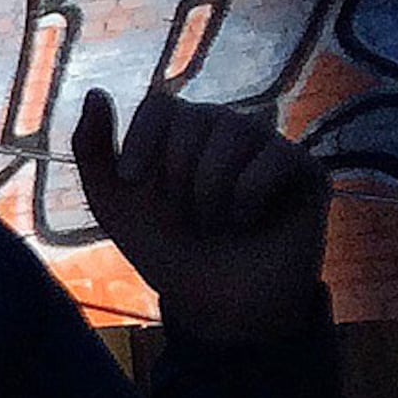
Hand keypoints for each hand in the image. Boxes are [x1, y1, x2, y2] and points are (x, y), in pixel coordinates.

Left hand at [73, 86, 328, 344]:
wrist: (216, 305)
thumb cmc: (166, 251)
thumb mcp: (114, 205)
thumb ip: (92, 151)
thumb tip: (94, 93)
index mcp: (183, 133)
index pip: (161, 104)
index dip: (142, 139)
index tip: (132, 180)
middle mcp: (228, 130)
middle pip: (196, 118)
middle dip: (177, 176)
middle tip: (185, 215)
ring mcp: (269, 146)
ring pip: (235, 132)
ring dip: (209, 191)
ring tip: (214, 222)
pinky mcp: (305, 169)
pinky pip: (273, 158)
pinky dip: (248, 200)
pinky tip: (249, 222)